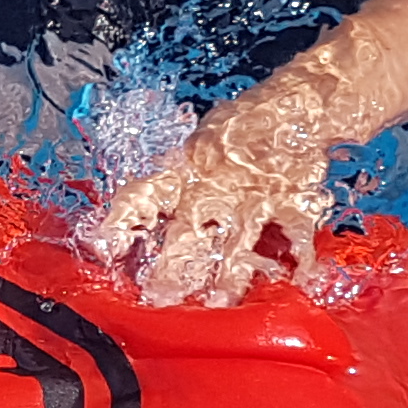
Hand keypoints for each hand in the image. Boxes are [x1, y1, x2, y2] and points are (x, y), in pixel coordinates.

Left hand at [78, 83, 345, 308]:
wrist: (302, 104)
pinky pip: (297, 241)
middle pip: (187, 236)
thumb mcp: (204, 141)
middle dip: (172, 270)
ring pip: (238, 248)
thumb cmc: (248, 123)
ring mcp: (256, 200)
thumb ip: (182, 171)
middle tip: (159, 297)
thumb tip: (153, 199)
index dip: (121, 221)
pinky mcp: (293, 205)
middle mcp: (217, 190)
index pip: (144, 196)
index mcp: (188, 171)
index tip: (104, 246)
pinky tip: (298, 283)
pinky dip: (300, 266)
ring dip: (228, 280)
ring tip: (218, 304)